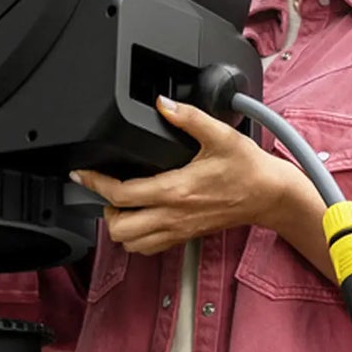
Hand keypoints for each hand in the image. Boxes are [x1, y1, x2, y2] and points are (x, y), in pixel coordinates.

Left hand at [70, 96, 308, 256]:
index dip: (95, 183)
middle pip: (119, 229)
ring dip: (120, 227)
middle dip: (105, 210)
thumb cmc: (248, 168)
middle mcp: (172, 215)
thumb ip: (188, 117)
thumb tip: (162, 103)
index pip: (121, 194)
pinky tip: (140, 217)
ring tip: (121, 206)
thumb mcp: (220, 135)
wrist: (270, 195)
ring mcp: (178, 230)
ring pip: (131, 244)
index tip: (82, 173)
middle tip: (106, 190)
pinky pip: (149, 248)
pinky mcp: (185, 236)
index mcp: (175, 190)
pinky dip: (136, 238)